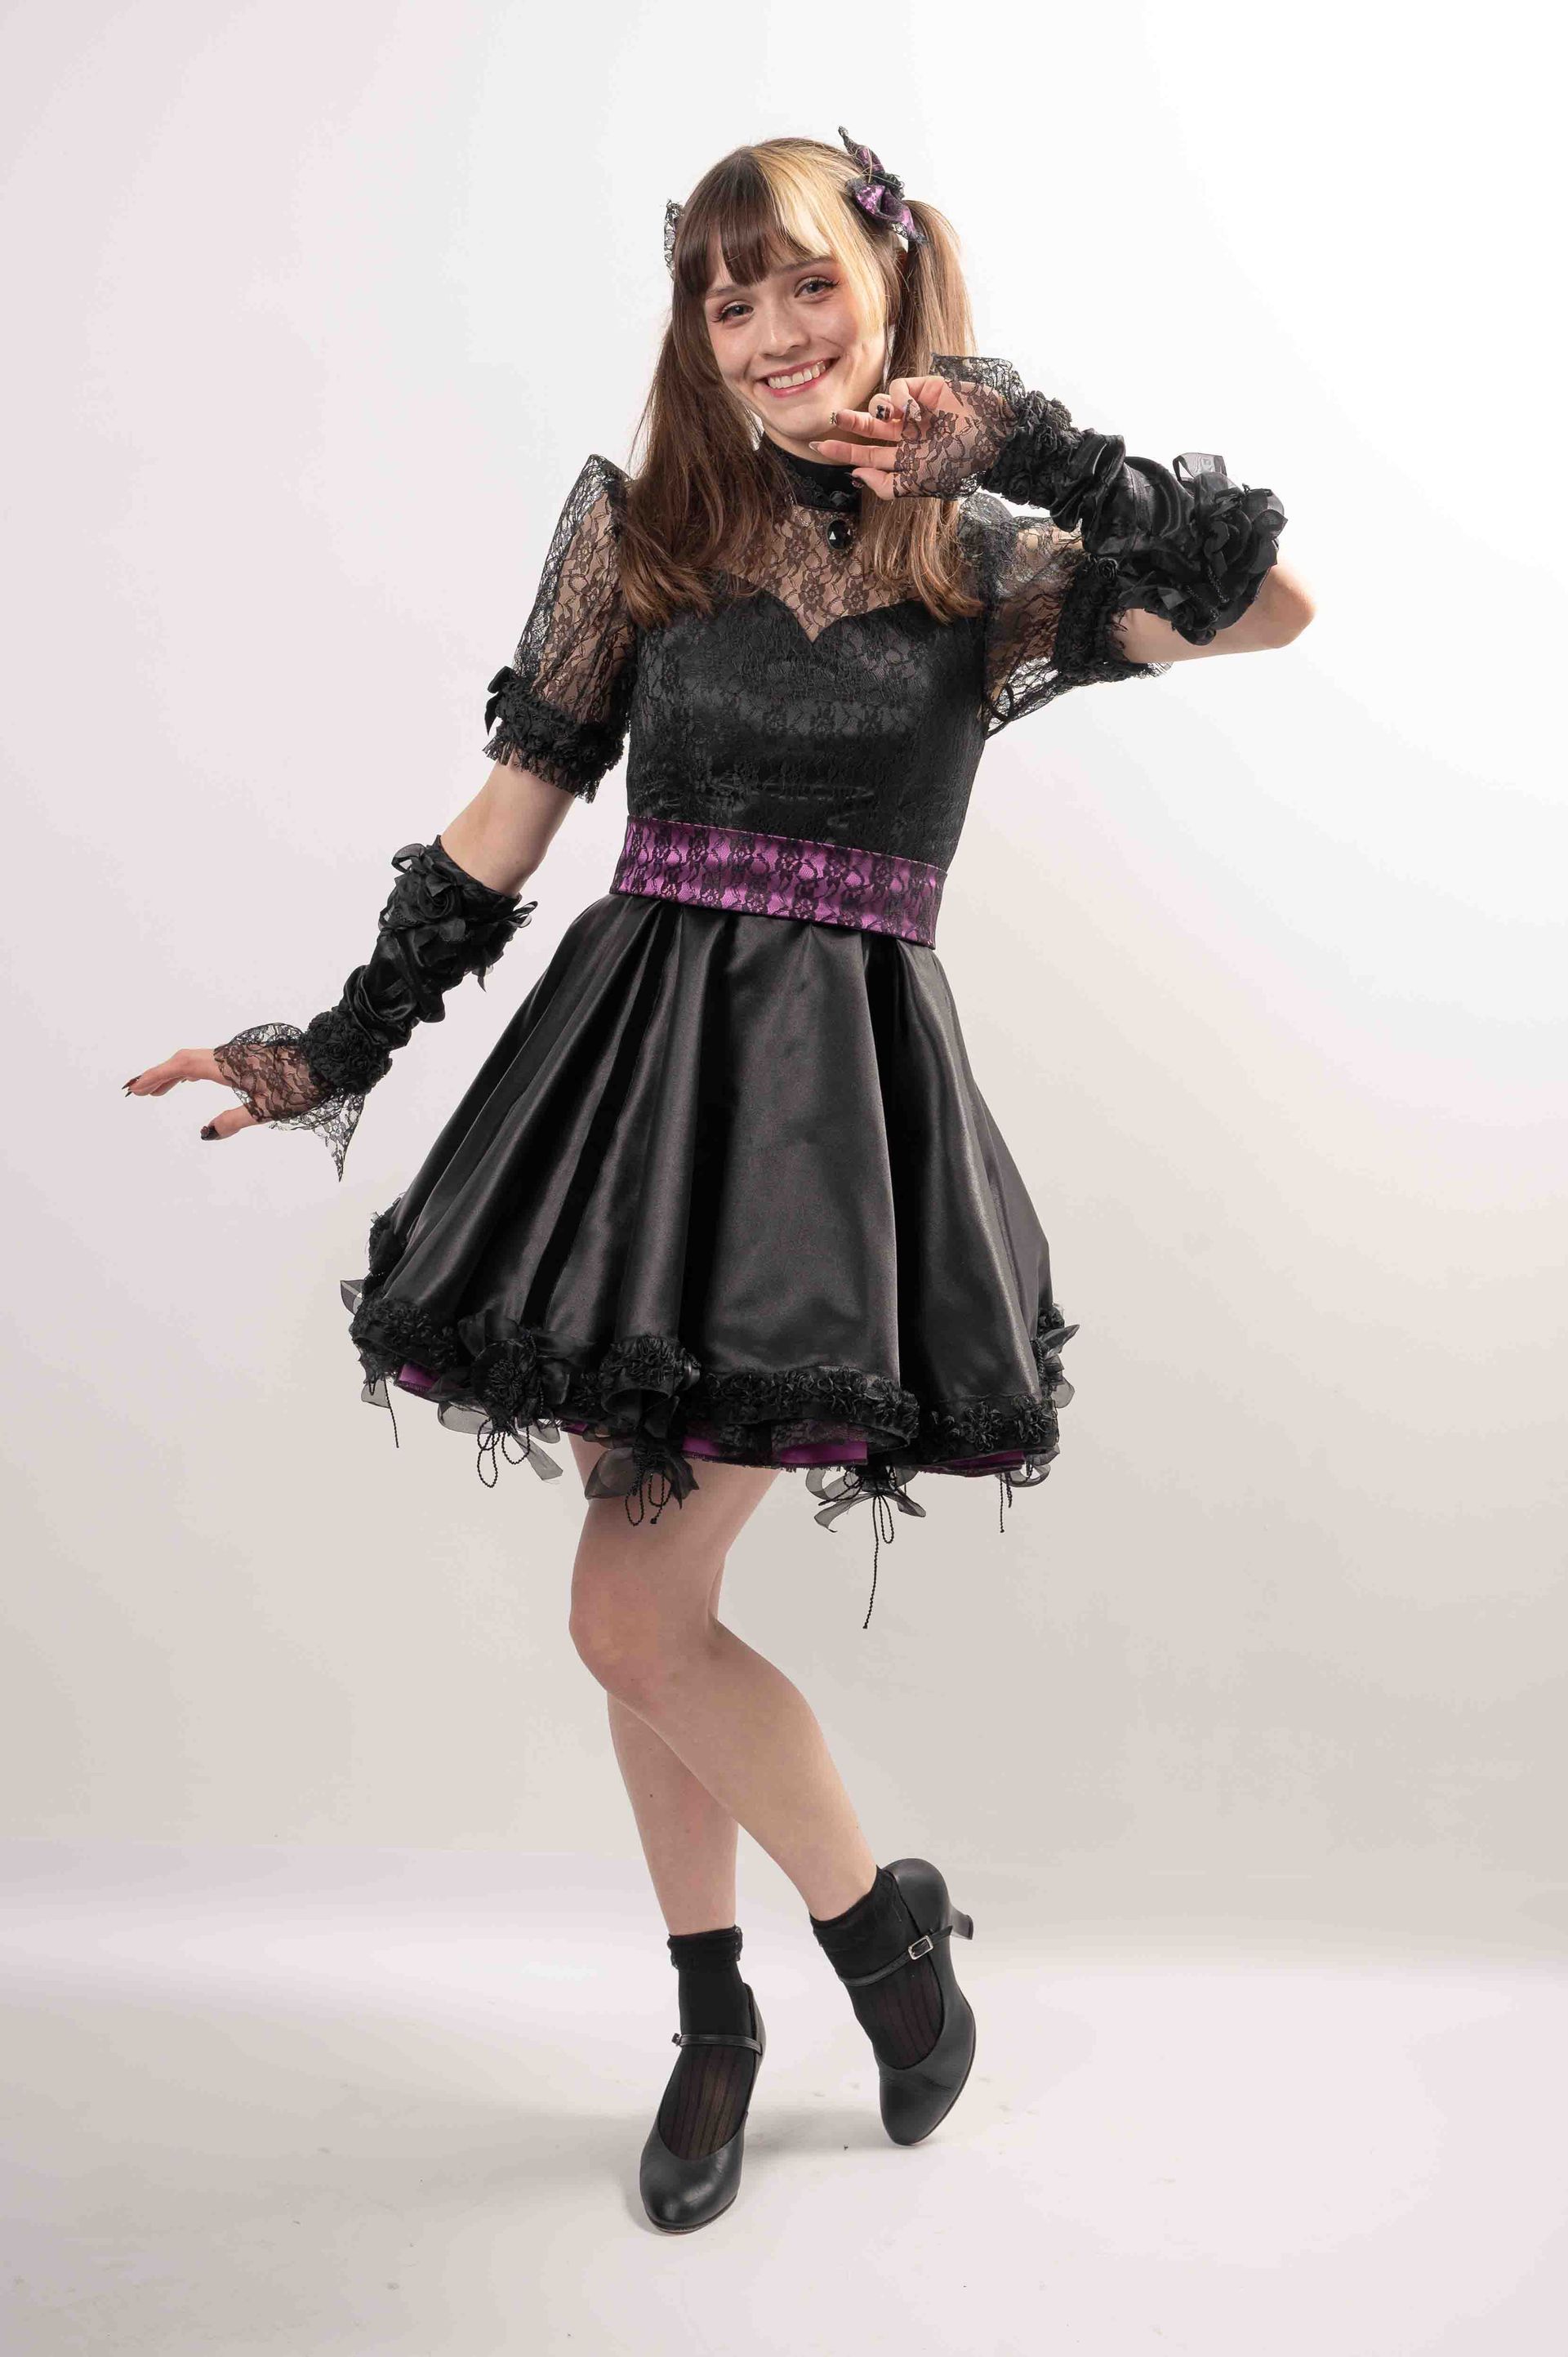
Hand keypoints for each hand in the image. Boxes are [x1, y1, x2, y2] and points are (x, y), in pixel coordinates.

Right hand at [122, 1035, 322, 1139]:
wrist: (329, 1063)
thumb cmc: (301, 1086)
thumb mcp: (266, 1109)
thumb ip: (233, 1121)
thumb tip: (206, 1133)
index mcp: (228, 1066)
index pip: (182, 1067)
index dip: (157, 1076)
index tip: (137, 1088)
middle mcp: (230, 1056)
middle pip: (184, 1060)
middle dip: (160, 1075)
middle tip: (140, 1092)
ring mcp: (240, 1055)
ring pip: (198, 1059)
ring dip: (176, 1073)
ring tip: (161, 1091)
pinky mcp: (250, 1058)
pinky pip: (212, 1061)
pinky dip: (194, 1070)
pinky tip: (195, 1080)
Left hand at [807, 375, 961, 500]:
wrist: (991, 433)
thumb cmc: (959, 461)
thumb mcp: (921, 482)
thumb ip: (887, 486)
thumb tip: (856, 475)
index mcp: (905, 459)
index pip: (868, 455)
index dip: (844, 450)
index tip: (820, 445)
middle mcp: (906, 436)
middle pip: (867, 430)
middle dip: (849, 424)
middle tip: (833, 418)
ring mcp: (915, 412)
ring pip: (879, 405)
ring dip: (881, 411)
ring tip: (901, 419)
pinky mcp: (923, 388)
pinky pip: (897, 387)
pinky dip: (900, 397)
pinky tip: (915, 408)